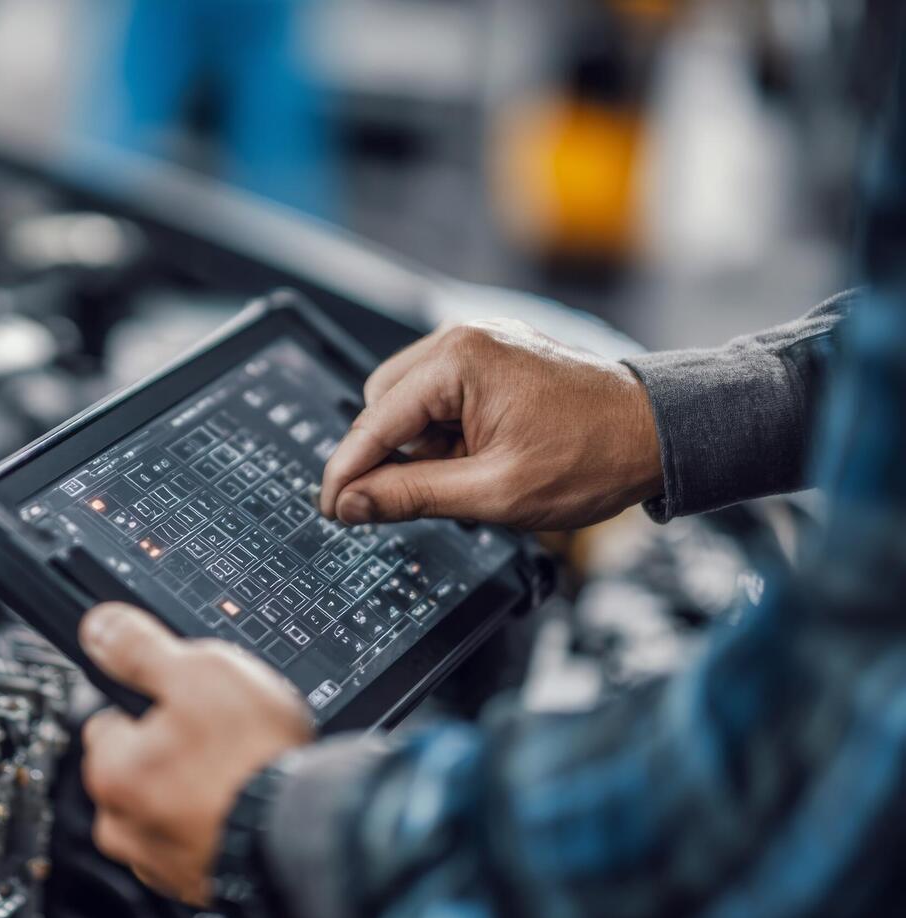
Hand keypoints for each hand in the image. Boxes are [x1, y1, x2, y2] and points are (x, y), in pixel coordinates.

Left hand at [77, 603, 312, 904]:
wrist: (309, 833)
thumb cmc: (253, 759)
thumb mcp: (197, 672)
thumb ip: (139, 649)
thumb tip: (98, 627)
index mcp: (109, 770)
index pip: (108, 721)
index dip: (150, 705)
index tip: (184, 704)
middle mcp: (122, 826)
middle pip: (138, 769)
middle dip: (171, 753)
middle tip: (220, 739)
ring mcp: (161, 864)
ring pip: (168, 809)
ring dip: (195, 793)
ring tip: (241, 774)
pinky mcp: (200, 886)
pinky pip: (199, 843)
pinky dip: (217, 826)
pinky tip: (248, 808)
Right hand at [319, 318, 662, 530]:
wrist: (658, 434)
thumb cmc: (591, 457)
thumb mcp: (493, 492)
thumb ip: (411, 495)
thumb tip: (351, 504)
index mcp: (461, 359)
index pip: (376, 419)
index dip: (348, 471)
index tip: (329, 508)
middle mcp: (464, 338)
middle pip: (383, 403)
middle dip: (388, 454)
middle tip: (411, 501)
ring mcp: (480, 343)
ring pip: (409, 402)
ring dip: (418, 446)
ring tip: (465, 478)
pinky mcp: (493, 357)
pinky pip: (440, 397)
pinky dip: (443, 434)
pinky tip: (475, 459)